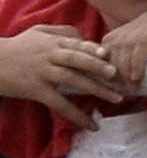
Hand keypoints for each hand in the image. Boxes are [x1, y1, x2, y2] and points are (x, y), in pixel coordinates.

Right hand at [0, 23, 120, 122]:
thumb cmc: (18, 47)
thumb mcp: (38, 33)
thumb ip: (61, 32)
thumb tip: (86, 37)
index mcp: (52, 42)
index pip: (76, 44)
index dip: (92, 49)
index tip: (109, 54)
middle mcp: (49, 55)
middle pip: (76, 58)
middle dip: (97, 65)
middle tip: (116, 74)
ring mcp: (43, 73)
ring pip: (72, 79)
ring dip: (95, 89)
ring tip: (116, 98)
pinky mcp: (37, 90)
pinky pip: (60, 104)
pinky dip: (77, 115)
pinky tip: (93, 125)